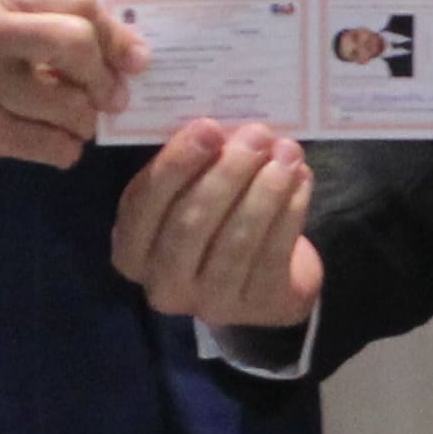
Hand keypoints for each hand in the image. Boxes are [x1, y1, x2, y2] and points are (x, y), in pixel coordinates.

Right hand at [0, 0, 132, 207]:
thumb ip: (34, 22)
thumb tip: (118, 47)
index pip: (76, 1)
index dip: (115, 33)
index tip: (133, 61)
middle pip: (78, 42)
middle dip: (105, 76)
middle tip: (109, 100)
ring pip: (70, 101)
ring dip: (86, 121)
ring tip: (76, 126)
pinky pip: (50, 143)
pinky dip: (66, 150)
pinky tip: (57, 147)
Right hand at [114, 118, 322, 328]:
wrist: (258, 278)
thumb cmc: (212, 220)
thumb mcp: (186, 194)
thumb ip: (192, 165)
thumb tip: (223, 127)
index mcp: (132, 250)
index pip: (145, 205)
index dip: (177, 164)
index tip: (209, 127)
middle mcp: (162, 284)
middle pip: (190, 224)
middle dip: (227, 173)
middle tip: (257, 135)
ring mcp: (209, 303)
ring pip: (236, 241)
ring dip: (265, 190)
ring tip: (287, 152)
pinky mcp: (257, 307)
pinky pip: (273, 254)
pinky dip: (291, 211)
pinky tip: (300, 178)